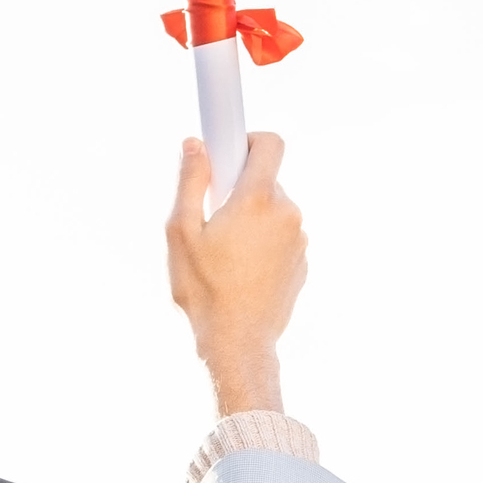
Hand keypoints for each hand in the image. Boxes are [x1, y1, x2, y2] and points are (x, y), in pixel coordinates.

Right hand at [167, 130, 304, 417]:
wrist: (238, 343)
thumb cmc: (205, 290)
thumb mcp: (181, 233)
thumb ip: (189, 182)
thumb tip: (195, 145)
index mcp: (257, 199)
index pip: (270, 143)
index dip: (247, 140)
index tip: (227, 153)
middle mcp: (286, 213)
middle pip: (266, 180)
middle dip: (240, 190)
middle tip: (213, 219)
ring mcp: (298, 239)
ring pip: (272, 211)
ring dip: (251, 221)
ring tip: (224, 255)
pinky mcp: (302, 262)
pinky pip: (280, 238)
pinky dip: (262, 245)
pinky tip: (240, 273)